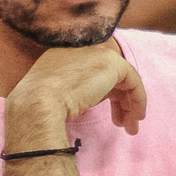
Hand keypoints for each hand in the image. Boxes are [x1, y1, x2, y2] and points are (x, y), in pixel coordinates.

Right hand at [8, 42, 145, 143]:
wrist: (38, 103)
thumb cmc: (38, 105)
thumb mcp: (52, 92)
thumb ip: (71, 88)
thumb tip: (86, 100)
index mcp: (65, 53)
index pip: (93, 71)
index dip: (104, 93)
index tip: (107, 112)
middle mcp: (84, 48)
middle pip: (111, 75)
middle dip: (119, 101)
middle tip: (121, 123)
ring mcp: (98, 53)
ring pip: (124, 80)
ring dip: (130, 105)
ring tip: (130, 127)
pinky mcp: (112, 64)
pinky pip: (133, 82)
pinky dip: (138, 100)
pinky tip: (135, 118)